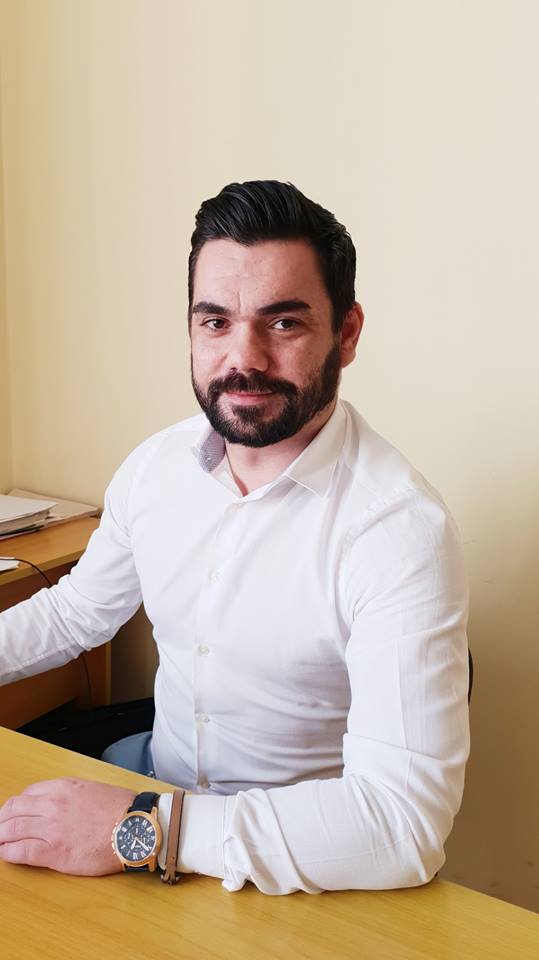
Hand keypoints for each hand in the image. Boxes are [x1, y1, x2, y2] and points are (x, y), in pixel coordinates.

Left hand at [0, 778, 135, 875]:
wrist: (136, 828)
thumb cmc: (121, 810)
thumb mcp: (92, 789)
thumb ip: (70, 794)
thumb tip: (57, 803)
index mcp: (63, 787)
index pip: (27, 794)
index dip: (16, 805)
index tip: (14, 813)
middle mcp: (53, 804)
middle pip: (13, 810)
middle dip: (1, 819)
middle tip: (0, 828)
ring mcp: (51, 828)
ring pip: (10, 829)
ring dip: (0, 836)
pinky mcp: (54, 852)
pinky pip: (20, 851)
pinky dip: (8, 852)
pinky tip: (6, 853)